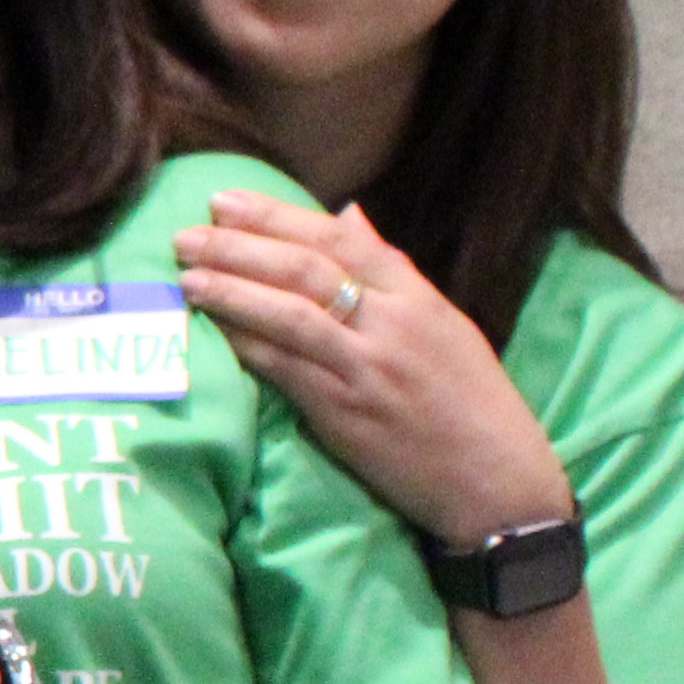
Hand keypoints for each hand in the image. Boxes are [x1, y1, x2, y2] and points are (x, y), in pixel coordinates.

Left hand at [173, 192, 567, 552]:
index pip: (340, 240)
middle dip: (240, 246)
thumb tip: (348, 214)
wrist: (497, 483)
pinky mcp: (346, 412)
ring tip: (186, 275)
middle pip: (306, 268)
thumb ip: (393, 271)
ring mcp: (367, 367)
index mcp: (418, 297)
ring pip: (289, 313)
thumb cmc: (472, 404)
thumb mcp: (445, 325)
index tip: (225, 201)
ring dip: (232, 291)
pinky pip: (284, 368)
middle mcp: (393, 323)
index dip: (277, 216)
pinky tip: (211, 331)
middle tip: (187, 233)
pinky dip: (244, 345)